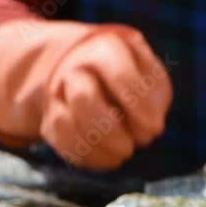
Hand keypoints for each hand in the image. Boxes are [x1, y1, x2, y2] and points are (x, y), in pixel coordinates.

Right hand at [0, 21, 171, 170]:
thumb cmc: (134, 76)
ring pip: (65, 123)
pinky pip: (61, 142)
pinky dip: (88, 157)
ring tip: (123, 154)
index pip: (119, 75)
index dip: (137, 106)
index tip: (155, 129)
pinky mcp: (50, 118)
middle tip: (131, 147)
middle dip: (110, 131)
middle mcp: (74, 65)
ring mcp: (58, 91)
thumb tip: (148, 128)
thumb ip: (154, 97)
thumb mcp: (151, 77)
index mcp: (106, 47)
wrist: (91, 69)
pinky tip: (110, 159)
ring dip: (98, 147)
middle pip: (83, 98)